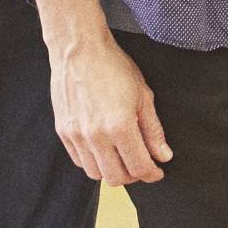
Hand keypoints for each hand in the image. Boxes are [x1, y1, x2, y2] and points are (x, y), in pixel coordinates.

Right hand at [49, 30, 169, 185]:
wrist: (79, 50)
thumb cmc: (114, 67)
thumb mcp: (143, 95)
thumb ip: (153, 130)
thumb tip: (163, 156)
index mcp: (120, 127)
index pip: (138, 167)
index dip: (151, 173)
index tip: (157, 171)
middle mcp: (96, 136)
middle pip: (116, 177)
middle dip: (133, 176)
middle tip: (142, 165)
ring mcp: (76, 136)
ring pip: (95, 174)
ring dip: (112, 171)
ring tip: (122, 157)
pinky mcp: (63, 132)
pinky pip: (79, 160)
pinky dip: (94, 162)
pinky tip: (104, 149)